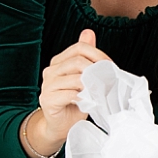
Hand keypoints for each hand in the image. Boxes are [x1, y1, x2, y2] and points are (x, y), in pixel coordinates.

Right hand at [35, 29, 110, 147]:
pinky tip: (90, 101)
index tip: (110, 66)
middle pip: (77, 61)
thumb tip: (88, 32)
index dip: (97, 54)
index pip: (79, 48)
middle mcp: (50, 71)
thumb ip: (86, 57)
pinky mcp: (47, 99)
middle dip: (97, 70)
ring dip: (92, 85)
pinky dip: (83, 97)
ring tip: (100, 91)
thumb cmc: (75, 102)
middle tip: (108, 80)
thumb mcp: (83, 77)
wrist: (61, 125)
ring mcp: (47, 85)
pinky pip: (69, 94)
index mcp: (58, 62)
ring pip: (74, 78)